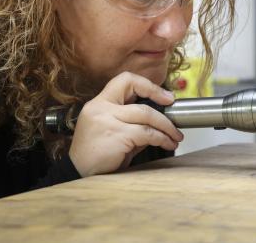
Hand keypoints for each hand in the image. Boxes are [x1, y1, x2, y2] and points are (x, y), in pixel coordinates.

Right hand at [69, 71, 183, 176]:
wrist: (79, 175)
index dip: (147, 85)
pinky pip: (147, 133)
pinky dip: (161, 139)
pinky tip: (167, 144)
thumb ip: (133, 123)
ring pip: (146, 114)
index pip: (124, 80)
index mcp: (98, 103)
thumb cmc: (98, 155)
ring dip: (166, 126)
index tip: (164, 96)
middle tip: (176, 117)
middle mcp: (100, 107)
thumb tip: (160, 121)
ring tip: (175, 137)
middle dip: (162, 102)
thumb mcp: (114, 132)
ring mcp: (107, 120)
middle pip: (138, 95)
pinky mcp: (117, 135)